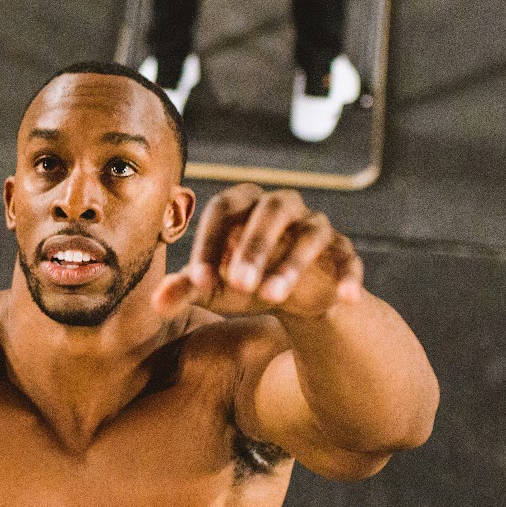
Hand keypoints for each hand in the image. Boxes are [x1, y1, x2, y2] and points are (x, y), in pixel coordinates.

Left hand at [154, 185, 363, 318]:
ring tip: (272, 298)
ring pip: (310, 233)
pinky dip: (348, 277)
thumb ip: (186, 289)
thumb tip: (156, 303)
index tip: (199, 282)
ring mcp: (316, 225)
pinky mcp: (342, 250)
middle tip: (239, 285)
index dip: (211, 243)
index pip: (224, 208)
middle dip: (254, 247)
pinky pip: (348, 258)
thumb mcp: (213, 287)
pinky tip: (343, 300)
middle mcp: (283, 205)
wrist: (291, 298)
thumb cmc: (242, 281)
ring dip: (292, 264)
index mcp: (244, 203)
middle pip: (271, 210)